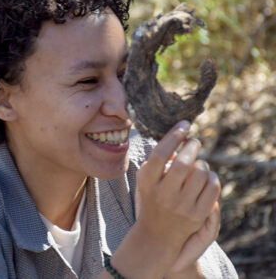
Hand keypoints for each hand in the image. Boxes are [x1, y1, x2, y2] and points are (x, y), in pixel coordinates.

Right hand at [108, 121, 220, 278]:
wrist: (157, 234)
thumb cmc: (152, 199)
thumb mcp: (146, 180)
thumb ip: (158, 159)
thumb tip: (177, 138)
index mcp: (148, 183)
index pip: (160, 153)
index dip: (174, 135)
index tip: (184, 124)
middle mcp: (164, 195)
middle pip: (184, 162)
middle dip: (192, 146)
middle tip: (194, 142)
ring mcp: (182, 206)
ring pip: (201, 172)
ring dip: (202, 163)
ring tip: (198, 164)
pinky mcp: (198, 215)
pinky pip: (213, 186)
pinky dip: (211, 177)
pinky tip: (205, 178)